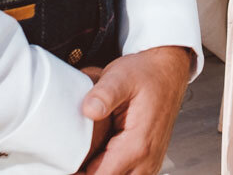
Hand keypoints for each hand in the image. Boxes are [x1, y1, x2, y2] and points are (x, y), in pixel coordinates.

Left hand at [79, 46, 192, 174]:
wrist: (169, 69)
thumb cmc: (147, 73)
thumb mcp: (121, 76)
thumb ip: (104, 93)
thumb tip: (88, 110)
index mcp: (138, 146)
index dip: (78, 174)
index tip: (64, 163)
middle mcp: (147, 160)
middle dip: (87, 172)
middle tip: (71, 157)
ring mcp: (149, 163)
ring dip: (100, 169)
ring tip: (85, 153)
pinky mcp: (147, 160)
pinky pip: (126, 174)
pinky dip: (109, 167)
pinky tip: (100, 153)